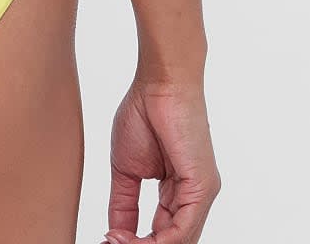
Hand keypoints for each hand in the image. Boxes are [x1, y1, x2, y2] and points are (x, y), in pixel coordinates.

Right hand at [103, 76, 220, 243]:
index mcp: (177, 193)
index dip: (133, 242)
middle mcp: (193, 198)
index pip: (161, 234)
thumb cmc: (145, 111)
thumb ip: (124, 202)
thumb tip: (113, 231)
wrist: (159, 82)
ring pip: (178, 241)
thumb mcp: (126, 168)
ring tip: (113, 241)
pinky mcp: (203, 188)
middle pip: (170, 241)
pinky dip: (156, 242)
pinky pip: (183, 231)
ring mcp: (201, 195)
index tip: (106, 240)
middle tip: (109, 243)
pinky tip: (130, 238)